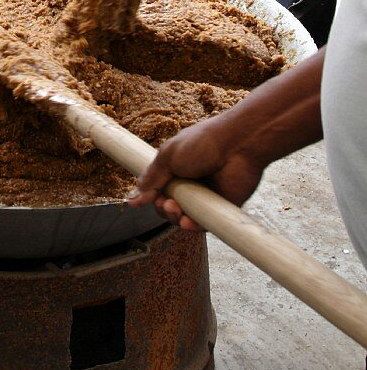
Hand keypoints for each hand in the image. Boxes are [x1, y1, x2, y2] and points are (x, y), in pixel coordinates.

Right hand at [129, 118, 265, 231]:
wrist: (236, 145)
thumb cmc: (202, 143)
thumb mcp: (168, 156)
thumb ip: (151, 178)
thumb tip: (133, 198)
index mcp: (176, 169)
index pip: (157, 190)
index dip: (150, 197)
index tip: (145, 199)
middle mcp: (189, 184)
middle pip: (168, 206)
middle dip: (162, 208)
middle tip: (166, 202)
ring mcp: (204, 197)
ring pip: (183, 217)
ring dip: (174, 217)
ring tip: (175, 208)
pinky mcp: (219, 208)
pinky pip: (202, 224)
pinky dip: (192, 226)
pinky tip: (186, 221)